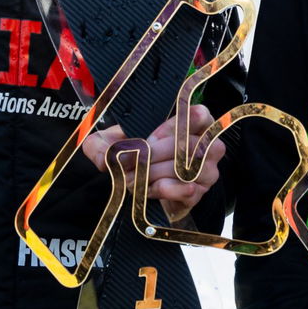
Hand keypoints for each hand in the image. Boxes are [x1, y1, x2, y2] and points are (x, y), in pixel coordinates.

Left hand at [81, 104, 224, 221]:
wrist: (139, 188)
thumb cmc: (134, 157)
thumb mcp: (112, 145)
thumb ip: (102, 144)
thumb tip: (105, 153)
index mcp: (190, 125)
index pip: (199, 115)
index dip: (176, 124)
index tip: (153, 135)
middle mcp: (204, 146)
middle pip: (189, 143)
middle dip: (156, 152)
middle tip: (134, 159)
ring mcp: (205, 171)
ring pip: (188, 168)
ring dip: (157, 172)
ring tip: (136, 177)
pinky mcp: (199, 193)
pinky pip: (188, 189)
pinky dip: (165, 189)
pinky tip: (149, 189)